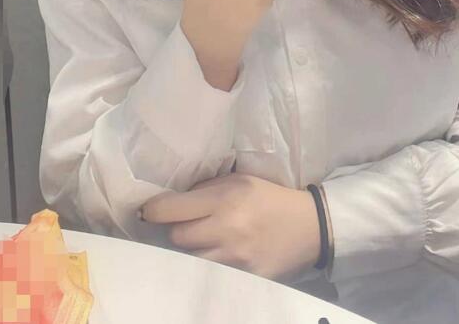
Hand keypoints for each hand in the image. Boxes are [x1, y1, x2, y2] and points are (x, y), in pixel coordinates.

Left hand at [140, 172, 320, 280]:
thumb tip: (171, 198)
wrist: (309, 226)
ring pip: (191, 258)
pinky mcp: (245, 279)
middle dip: (177, 229)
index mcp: (224, 199)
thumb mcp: (237, 180)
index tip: (149, 210)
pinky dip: (210, 265)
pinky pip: (212, 274)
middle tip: (187, 223)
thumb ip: (205, 189)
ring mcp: (236, 258)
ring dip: (193, 249)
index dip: (154, 210)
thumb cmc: (268, 197)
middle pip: (176, 237)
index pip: (170, 210)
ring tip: (205, 239)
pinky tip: (219, 254)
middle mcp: (227, 229)